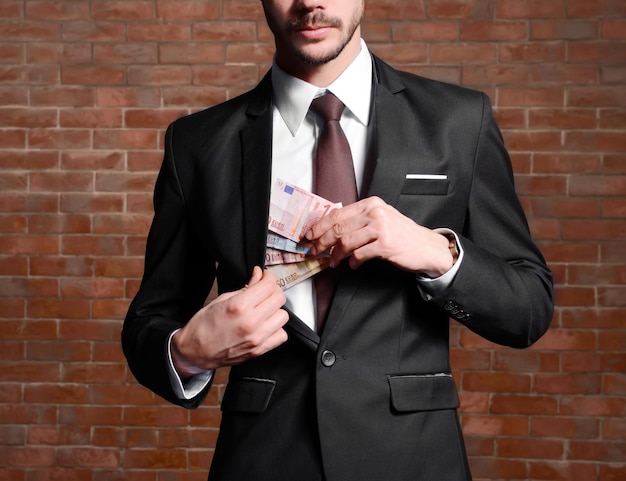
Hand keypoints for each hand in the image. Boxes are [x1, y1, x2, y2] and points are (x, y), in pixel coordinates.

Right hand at [171, 266, 288, 377]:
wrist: (194, 352)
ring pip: (283, 316)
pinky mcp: (259, 350)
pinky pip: (281, 335)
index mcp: (239, 306)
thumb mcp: (221, 299)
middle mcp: (251, 322)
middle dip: (273, 290)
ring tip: (264, 309)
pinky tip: (266, 325)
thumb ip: (245, 287)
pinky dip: (276, 328)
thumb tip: (259, 275)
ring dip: (275, 310)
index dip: (268, 277)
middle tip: (264, 291)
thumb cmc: (203, 326)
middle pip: (279, 298)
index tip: (265, 276)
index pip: (268, 285)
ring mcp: (257, 338)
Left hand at [304, 196, 453, 276]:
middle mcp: (375, 212)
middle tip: (314, 252)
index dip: (319, 226)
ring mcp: (381, 227)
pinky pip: (360, 254)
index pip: (336, 214)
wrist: (427, 247)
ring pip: (345, 242)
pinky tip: (352, 264)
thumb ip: (358, 221)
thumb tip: (330, 230)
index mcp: (370, 204)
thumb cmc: (401, 235)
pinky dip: (353, 261)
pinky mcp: (385, 244)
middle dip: (321, 242)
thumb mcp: (380, 219)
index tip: (308, 236)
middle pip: (337, 228)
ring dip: (335, 255)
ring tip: (333, 262)